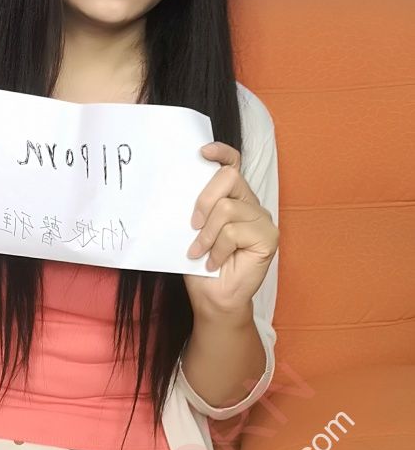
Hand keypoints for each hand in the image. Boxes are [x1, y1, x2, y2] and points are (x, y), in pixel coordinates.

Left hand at [184, 141, 277, 317]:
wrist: (212, 297)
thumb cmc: (200, 265)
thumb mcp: (192, 230)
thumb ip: (195, 207)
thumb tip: (180, 186)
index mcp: (233, 197)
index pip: (232, 164)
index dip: (221, 152)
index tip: (202, 152)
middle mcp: (250, 203)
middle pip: (228, 177)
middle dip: (203, 200)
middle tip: (192, 226)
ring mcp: (262, 219)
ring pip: (227, 208)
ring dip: (207, 234)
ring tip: (200, 252)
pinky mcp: (268, 237)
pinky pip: (234, 232)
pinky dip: (217, 249)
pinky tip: (214, 263)